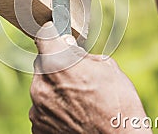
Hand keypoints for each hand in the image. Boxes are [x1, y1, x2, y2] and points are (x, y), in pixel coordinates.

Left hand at [29, 22, 150, 133]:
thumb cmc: (120, 105)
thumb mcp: (107, 67)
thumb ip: (82, 55)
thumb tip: (69, 49)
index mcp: (58, 63)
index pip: (44, 35)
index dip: (52, 34)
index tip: (56, 36)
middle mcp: (41, 84)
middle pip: (43, 63)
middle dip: (56, 65)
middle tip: (77, 75)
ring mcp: (37, 108)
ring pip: (42, 87)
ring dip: (55, 88)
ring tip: (78, 100)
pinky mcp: (38, 126)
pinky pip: (42, 108)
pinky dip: (54, 108)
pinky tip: (73, 114)